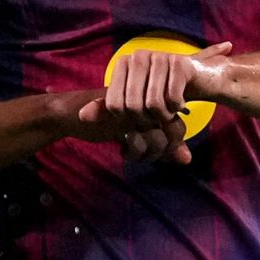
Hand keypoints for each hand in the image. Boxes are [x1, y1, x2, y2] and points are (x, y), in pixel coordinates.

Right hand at [57, 88, 195, 165]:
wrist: (72, 113)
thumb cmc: (108, 122)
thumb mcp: (140, 135)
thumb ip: (164, 145)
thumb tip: (187, 160)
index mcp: (156, 99)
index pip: (179, 126)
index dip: (169, 144)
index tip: (153, 148)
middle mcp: (148, 100)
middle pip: (171, 133)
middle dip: (158, 151)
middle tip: (142, 152)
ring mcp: (135, 108)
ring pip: (157, 139)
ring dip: (144, 153)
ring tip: (132, 151)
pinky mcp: (121, 118)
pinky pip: (138, 142)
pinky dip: (132, 152)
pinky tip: (122, 148)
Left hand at [88, 41, 233, 129]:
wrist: (198, 81)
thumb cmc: (160, 94)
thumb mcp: (131, 103)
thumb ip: (106, 110)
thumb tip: (82, 116)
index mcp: (122, 64)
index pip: (114, 105)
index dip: (128, 119)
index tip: (140, 118)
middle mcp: (137, 56)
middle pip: (133, 107)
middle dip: (148, 121)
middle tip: (158, 119)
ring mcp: (158, 57)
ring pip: (153, 105)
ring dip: (164, 117)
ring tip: (169, 111)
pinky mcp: (180, 63)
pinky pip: (172, 99)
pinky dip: (177, 108)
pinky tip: (180, 103)